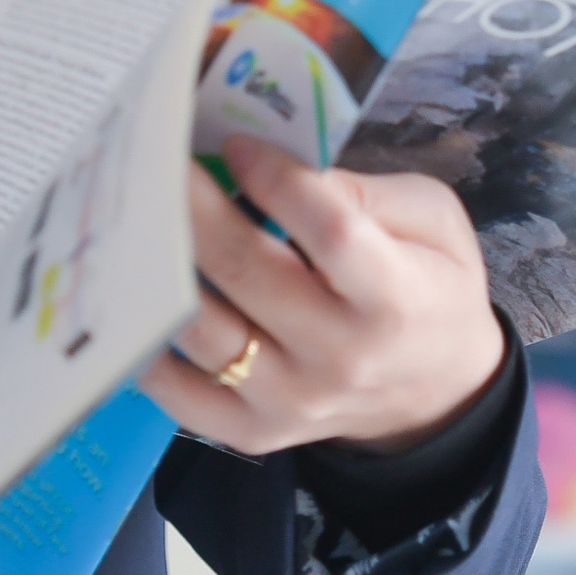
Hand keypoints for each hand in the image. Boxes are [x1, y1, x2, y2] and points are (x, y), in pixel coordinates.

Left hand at [135, 134, 505, 456]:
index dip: (276, 179)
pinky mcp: (252, 432)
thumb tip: (279, 170)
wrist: (438, 392)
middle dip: (193, 204)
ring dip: (158, 266)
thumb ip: (365, 192)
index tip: (237, 142)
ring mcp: (290, 401)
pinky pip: (179, 392)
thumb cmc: (432, 288)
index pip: (328, 230)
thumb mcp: (434, 221)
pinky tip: (138, 297)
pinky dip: (148, 344)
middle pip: (246, 270)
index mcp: (395, 297)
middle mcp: (340, 356)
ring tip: (137, 219)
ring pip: (201, 329)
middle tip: (159, 159)